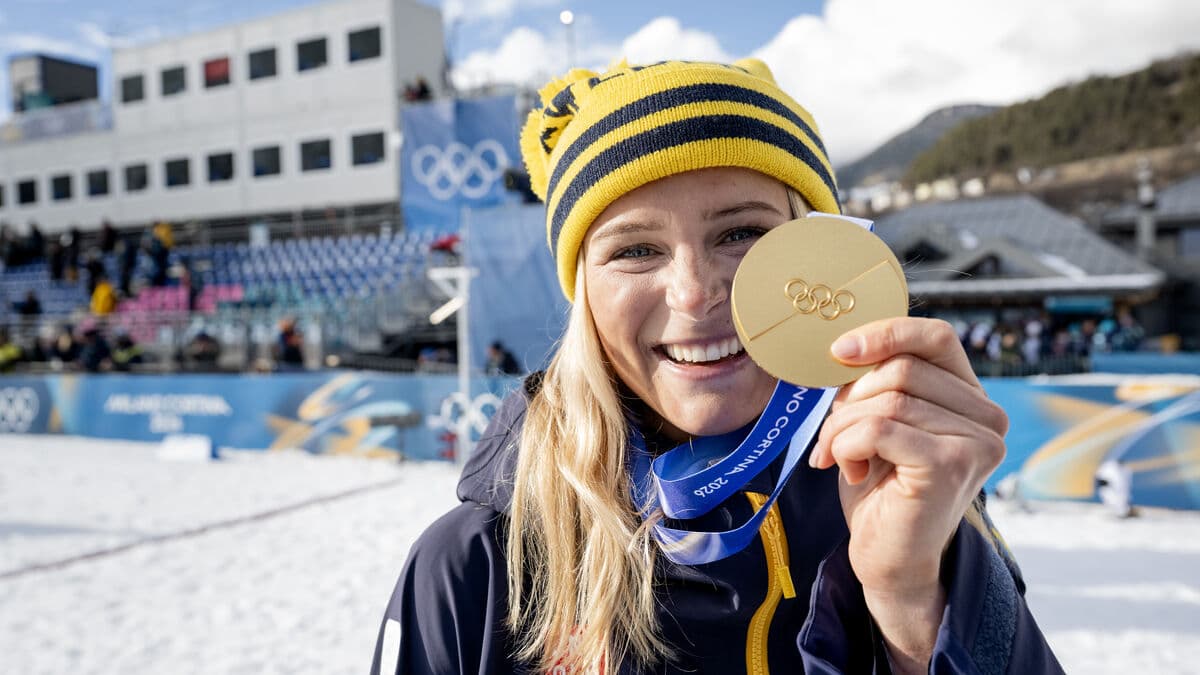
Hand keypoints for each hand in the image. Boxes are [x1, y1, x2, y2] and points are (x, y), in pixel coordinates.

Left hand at [807, 317, 1007, 669]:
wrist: (889, 559)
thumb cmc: (882, 490)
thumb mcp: (883, 422)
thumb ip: (881, 382)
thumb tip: (847, 343)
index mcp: (971, 398)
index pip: (935, 337)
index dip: (886, 332)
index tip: (840, 350)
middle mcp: (986, 417)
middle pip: (901, 368)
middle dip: (850, 397)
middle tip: (831, 432)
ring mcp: (975, 442)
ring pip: (887, 399)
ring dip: (842, 426)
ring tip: (837, 455)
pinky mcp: (951, 466)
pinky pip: (880, 429)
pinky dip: (847, 444)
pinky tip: (846, 468)